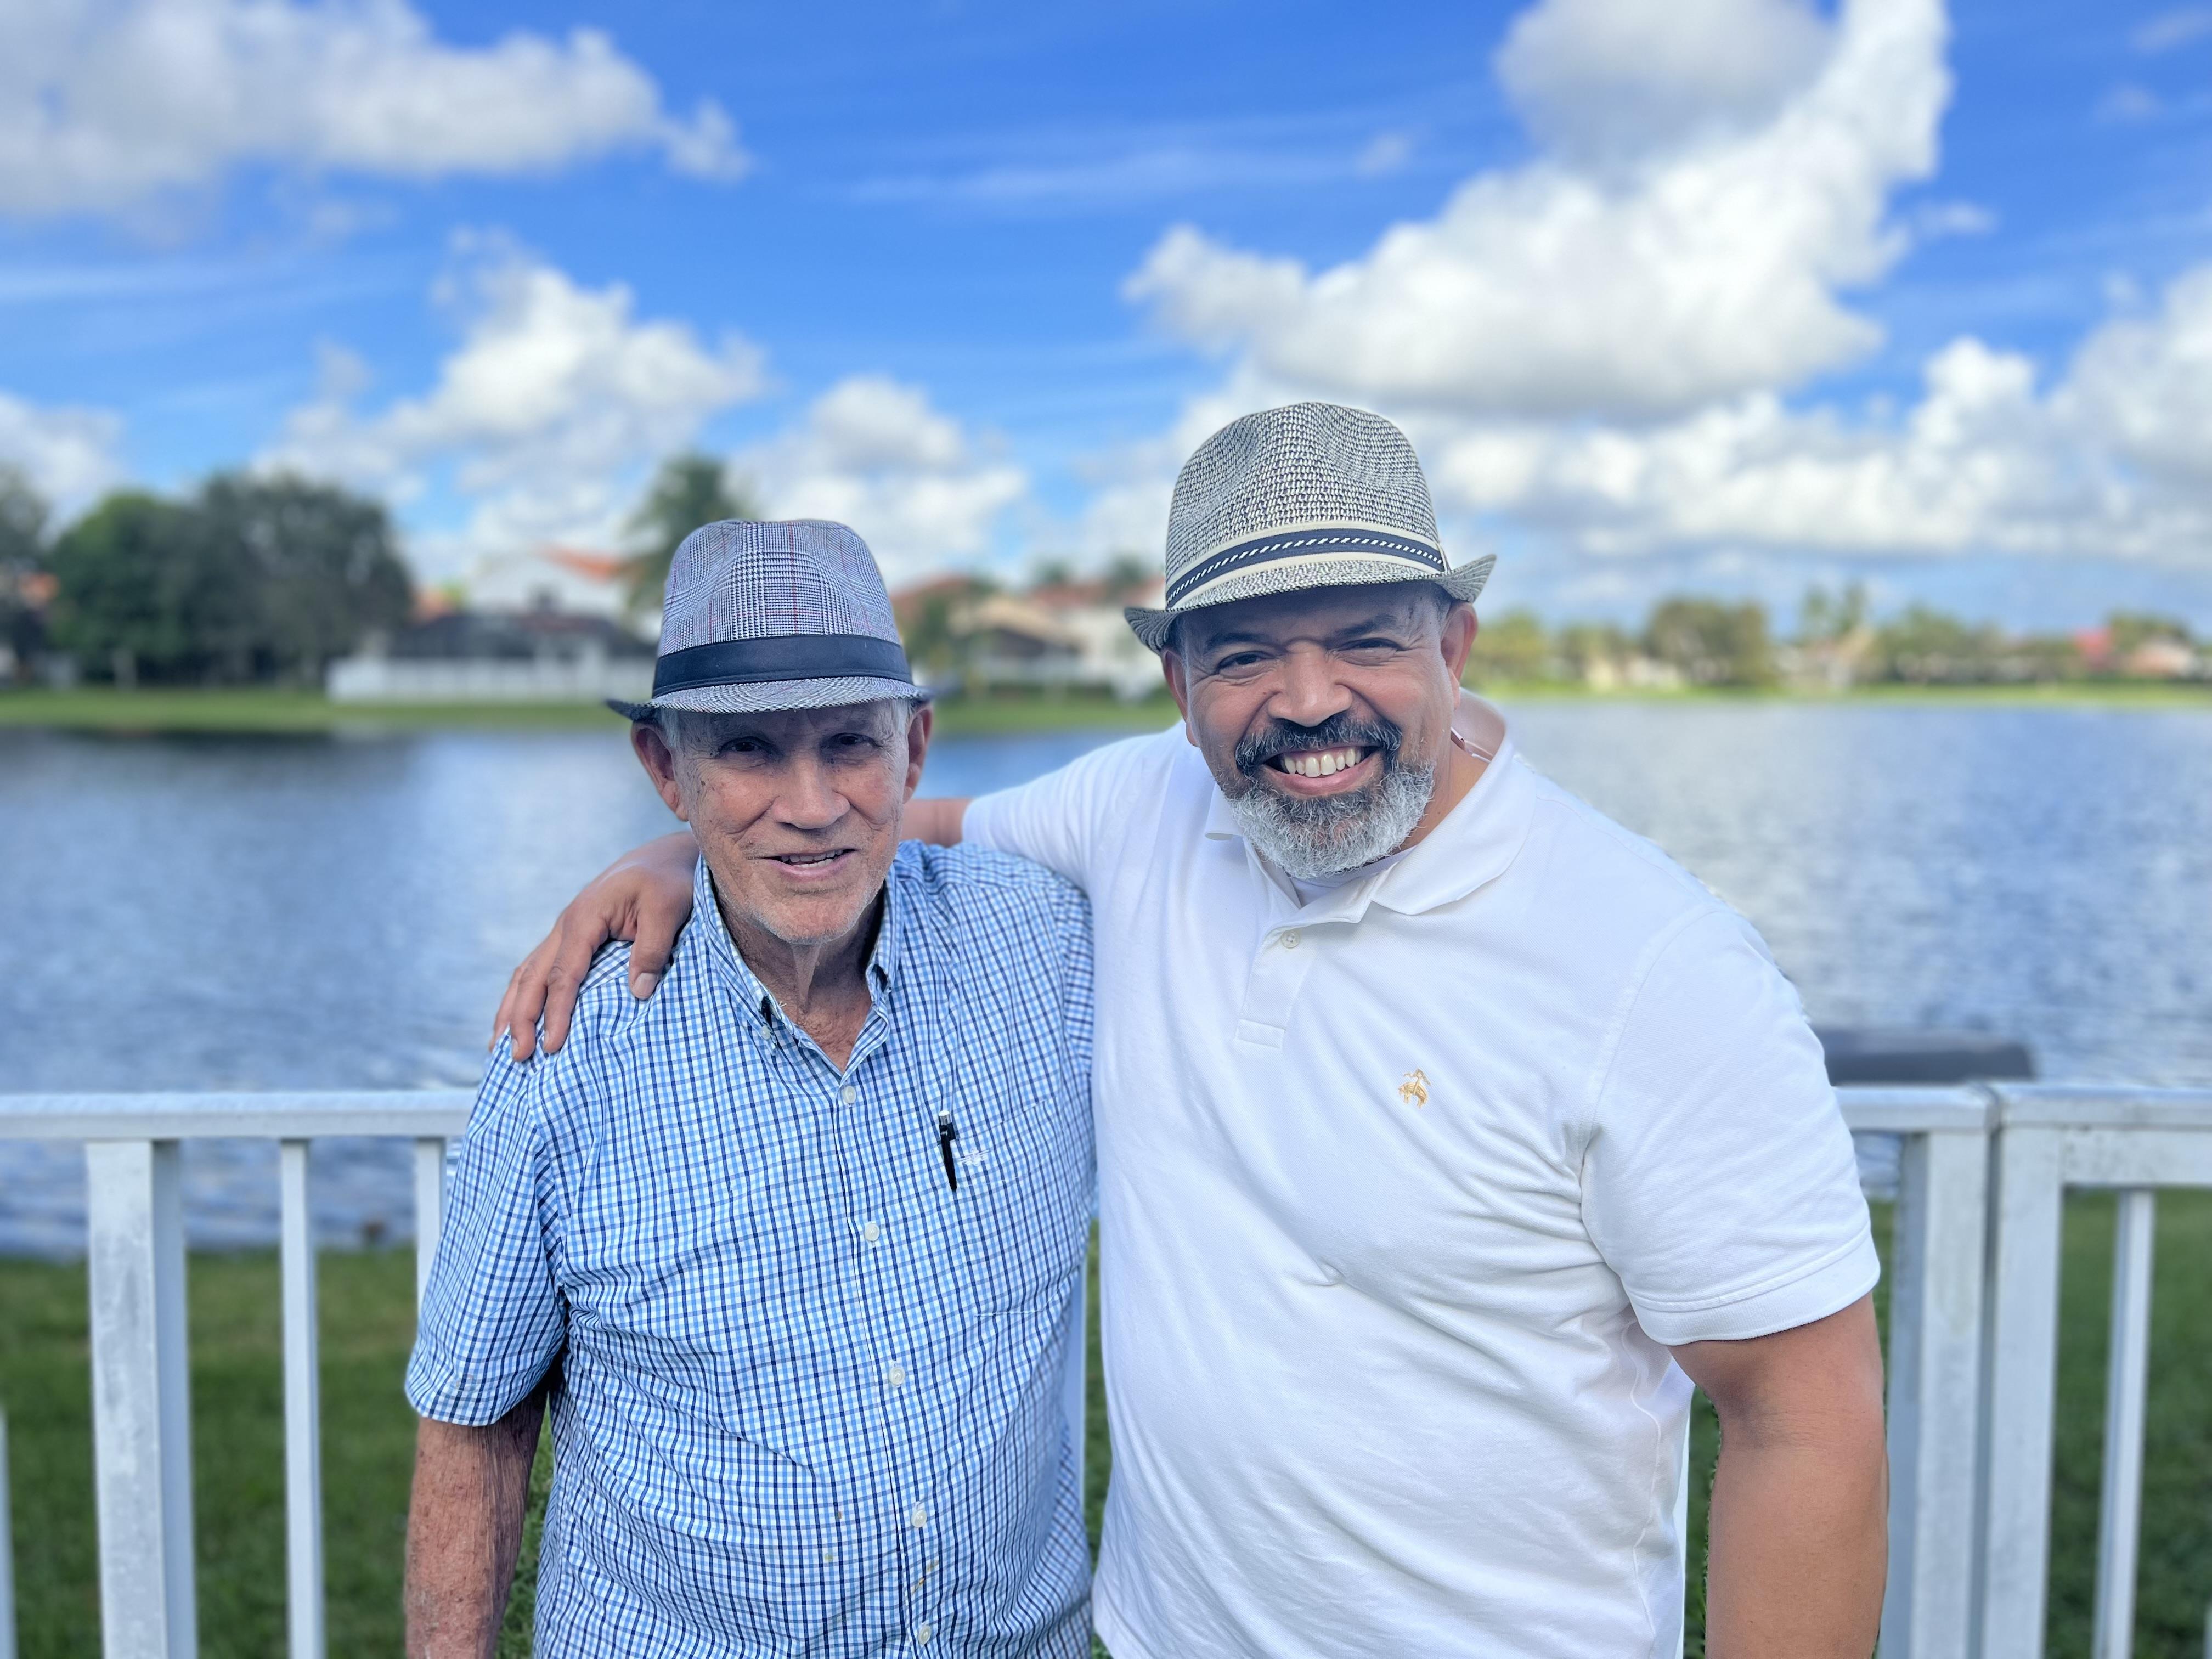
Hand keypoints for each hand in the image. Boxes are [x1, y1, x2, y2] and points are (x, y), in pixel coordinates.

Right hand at [490, 833, 699, 1060]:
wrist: (663, 857)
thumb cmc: (668, 881)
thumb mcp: (669, 909)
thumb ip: (653, 949)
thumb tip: (639, 992)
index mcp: (584, 918)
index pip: (563, 974)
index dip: (556, 1012)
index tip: (552, 1046)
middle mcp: (565, 925)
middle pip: (533, 977)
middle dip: (522, 1019)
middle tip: (519, 1059)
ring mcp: (564, 930)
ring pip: (527, 973)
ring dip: (513, 1010)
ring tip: (500, 1048)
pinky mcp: (571, 937)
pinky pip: (539, 968)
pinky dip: (525, 994)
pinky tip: (520, 1018)